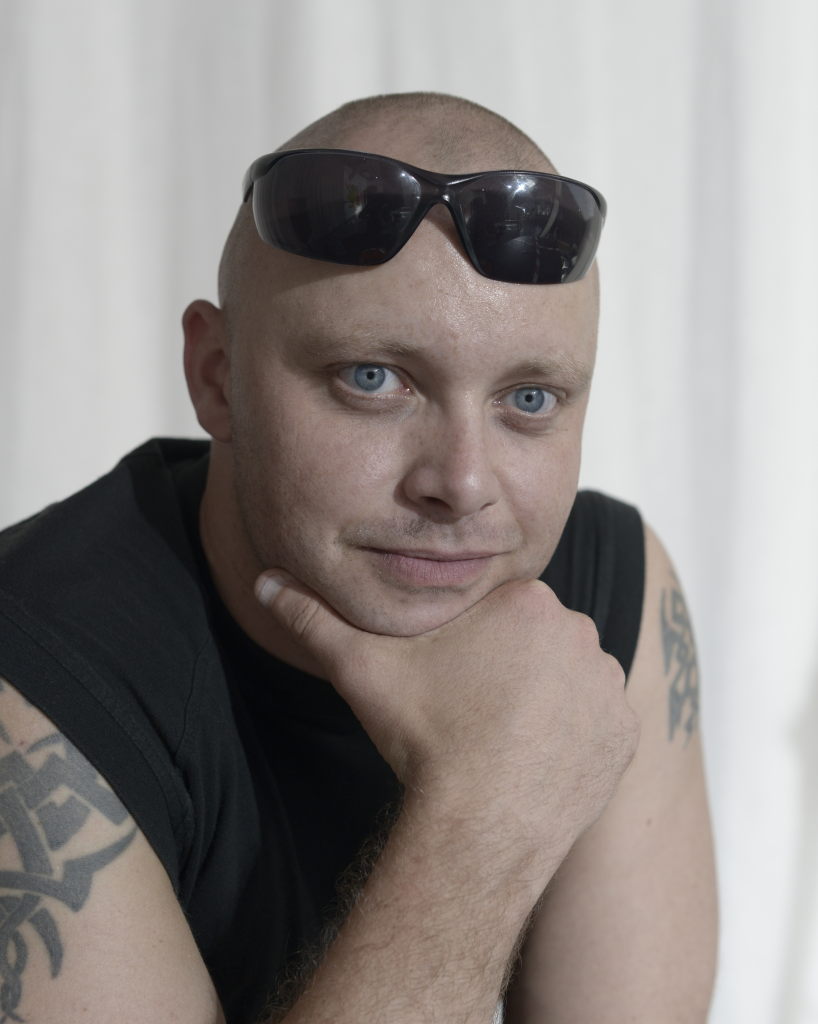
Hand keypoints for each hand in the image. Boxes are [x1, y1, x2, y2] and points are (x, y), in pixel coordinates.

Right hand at [257, 573, 638, 850]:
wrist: (479, 823)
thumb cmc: (423, 736)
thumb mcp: (361, 669)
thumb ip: (314, 620)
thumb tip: (264, 583)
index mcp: (526, 600)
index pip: (501, 611)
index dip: (472, 647)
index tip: (454, 682)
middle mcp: (580, 630)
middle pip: (539, 641)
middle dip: (511, 669)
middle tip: (475, 713)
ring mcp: (608, 683)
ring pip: (571, 678)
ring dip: (546, 699)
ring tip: (503, 737)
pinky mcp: (623, 732)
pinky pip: (599, 721)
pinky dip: (573, 736)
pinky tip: (534, 758)